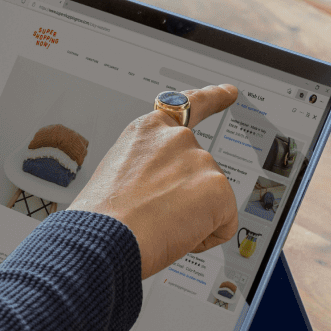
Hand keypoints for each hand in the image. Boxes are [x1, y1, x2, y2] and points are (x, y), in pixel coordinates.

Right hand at [70, 84, 240, 278]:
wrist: (103, 236)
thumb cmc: (101, 216)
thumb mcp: (118, 174)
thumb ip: (150, 168)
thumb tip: (168, 195)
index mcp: (148, 131)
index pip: (187, 105)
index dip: (213, 98)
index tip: (229, 92)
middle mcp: (177, 138)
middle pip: (201, 173)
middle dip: (188, 198)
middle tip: (154, 215)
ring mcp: (200, 160)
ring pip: (211, 203)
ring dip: (191, 220)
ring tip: (156, 224)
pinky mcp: (218, 188)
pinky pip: (224, 225)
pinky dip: (205, 239)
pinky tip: (176, 235)